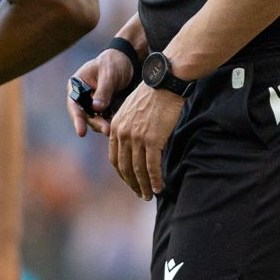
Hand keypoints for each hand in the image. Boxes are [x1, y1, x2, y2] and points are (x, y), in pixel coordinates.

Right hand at [68, 47, 136, 136]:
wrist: (125, 61)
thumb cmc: (114, 63)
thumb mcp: (109, 74)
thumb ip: (103, 91)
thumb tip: (96, 109)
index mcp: (76, 85)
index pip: (74, 104)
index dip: (77, 119)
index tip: (81, 132)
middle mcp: (81, 95)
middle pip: (84, 114)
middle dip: (94, 123)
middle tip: (107, 131)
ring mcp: (91, 101)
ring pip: (94, 118)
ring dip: (102, 125)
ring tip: (112, 130)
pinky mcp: (101, 106)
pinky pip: (103, 117)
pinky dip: (108, 122)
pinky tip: (116, 125)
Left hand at [105, 83, 184, 198]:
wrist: (165, 83)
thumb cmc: (152, 96)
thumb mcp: (131, 111)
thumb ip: (128, 129)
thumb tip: (133, 145)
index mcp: (115, 128)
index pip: (114, 158)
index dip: (122, 173)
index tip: (129, 181)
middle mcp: (123, 134)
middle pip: (124, 167)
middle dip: (132, 183)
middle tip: (139, 194)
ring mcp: (137, 138)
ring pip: (138, 169)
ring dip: (143, 185)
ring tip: (148, 195)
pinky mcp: (153, 139)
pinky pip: (152, 165)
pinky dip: (155, 179)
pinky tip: (158, 187)